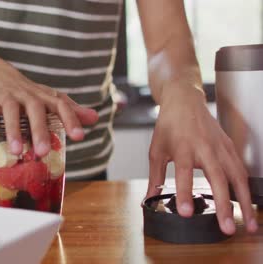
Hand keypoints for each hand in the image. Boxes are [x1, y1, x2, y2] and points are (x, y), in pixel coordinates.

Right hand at [0, 69, 98, 155]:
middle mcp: (26, 94)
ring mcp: (6, 95)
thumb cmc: (26, 94)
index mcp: (43, 96)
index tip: (79, 137)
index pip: (60, 105)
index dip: (71, 119)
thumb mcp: (48, 100)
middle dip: (39, 130)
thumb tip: (95, 118)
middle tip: (43, 152)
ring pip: (10, 109)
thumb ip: (70, 110)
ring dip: (13, 130)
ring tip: (16, 151)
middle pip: (35, 108)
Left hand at [146, 86, 257, 234]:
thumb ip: (155, 177)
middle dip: (223, 205)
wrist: (184, 102)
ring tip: (248, 224)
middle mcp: (205, 148)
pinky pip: (241, 171)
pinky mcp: (231, 148)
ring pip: (237, 177)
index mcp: (183, 147)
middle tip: (227, 228)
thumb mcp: (156, 151)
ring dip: (244, 202)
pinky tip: (248, 205)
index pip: (184, 173)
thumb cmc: (169, 126)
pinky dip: (246, 190)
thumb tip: (149, 200)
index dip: (184, 193)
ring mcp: (221, 148)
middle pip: (217, 178)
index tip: (186, 212)